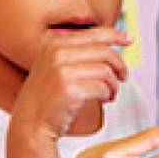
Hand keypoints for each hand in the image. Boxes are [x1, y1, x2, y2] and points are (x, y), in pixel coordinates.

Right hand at [6, 28, 127, 157]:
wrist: (30, 124)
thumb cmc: (46, 98)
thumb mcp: (55, 66)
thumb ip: (76, 53)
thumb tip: (110, 44)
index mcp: (54, 43)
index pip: (93, 33)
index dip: (115, 35)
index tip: (128, 40)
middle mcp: (56, 52)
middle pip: (104, 51)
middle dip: (119, 65)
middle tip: (123, 76)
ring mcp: (61, 70)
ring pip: (105, 70)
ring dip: (113, 84)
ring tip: (110, 93)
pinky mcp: (69, 88)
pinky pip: (102, 87)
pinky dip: (108, 94)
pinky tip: (104, 100)